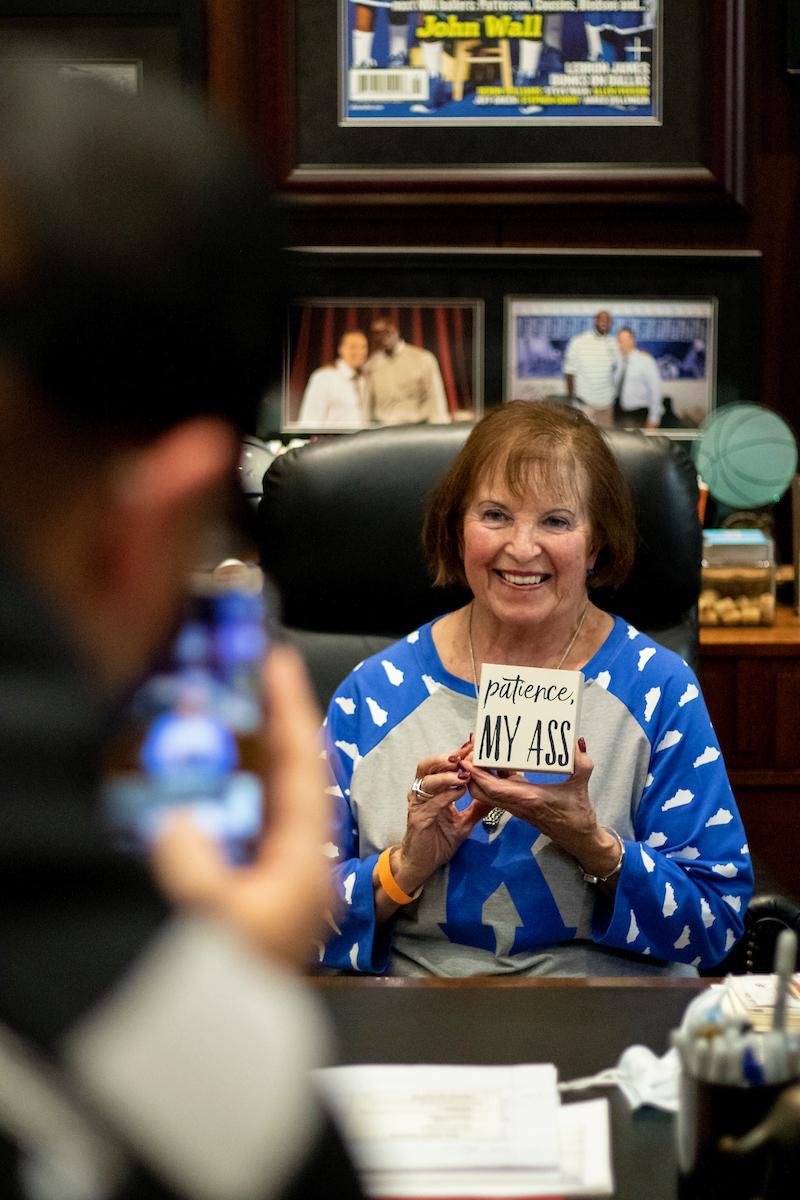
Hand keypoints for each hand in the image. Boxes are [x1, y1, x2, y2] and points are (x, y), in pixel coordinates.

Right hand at [151, 644, 333, 971]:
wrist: (239, 1035)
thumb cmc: (242, 985)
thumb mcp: (216, 922)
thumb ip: (196, 867)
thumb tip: (179, 822)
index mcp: (303, 860)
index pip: (301, 766)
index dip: (290, 710)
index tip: (280, 664)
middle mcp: (300, 858)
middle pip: (293, 771)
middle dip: (276, 721)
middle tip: (256, 676)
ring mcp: (281, 869)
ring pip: (274, 790)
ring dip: (257, 749)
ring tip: (238, 709)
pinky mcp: (259, 882)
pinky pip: (253, 816)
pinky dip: (239, 786)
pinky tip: (216, 773)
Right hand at [373, 742, 491, 919]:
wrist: (422, 865)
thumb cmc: (439, 841)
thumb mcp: (464, 823)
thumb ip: (477, 808)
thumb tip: (495, 795)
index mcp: (432, 791)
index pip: (440, 766)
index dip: (454, 755)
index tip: (470, 747)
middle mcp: (421, 794)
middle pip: (427, 766)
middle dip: (445, 758)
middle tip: (463, 755)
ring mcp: (417, 805)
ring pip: (426, 782)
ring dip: (446, 775)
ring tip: (463, 774)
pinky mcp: (417, 819)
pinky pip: (430, 803)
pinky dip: (445, 795)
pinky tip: (459, 792)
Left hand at [459, 737, 619, 878]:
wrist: (577, 838)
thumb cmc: (578, 815)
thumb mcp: (581, 786)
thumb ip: (582, 764)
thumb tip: (577, 742)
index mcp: (529, 799)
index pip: (494, 788)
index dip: (477, 774)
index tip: (467, 758)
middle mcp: (517, 803)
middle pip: (481, 791)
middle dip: (471, 772)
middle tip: (469, 751)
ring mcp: (515, 805)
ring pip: (486, 792)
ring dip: (478, 775)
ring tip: (478, 752)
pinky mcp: (517, 804)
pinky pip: (497, 791)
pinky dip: (490, 777)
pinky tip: (494, 760)